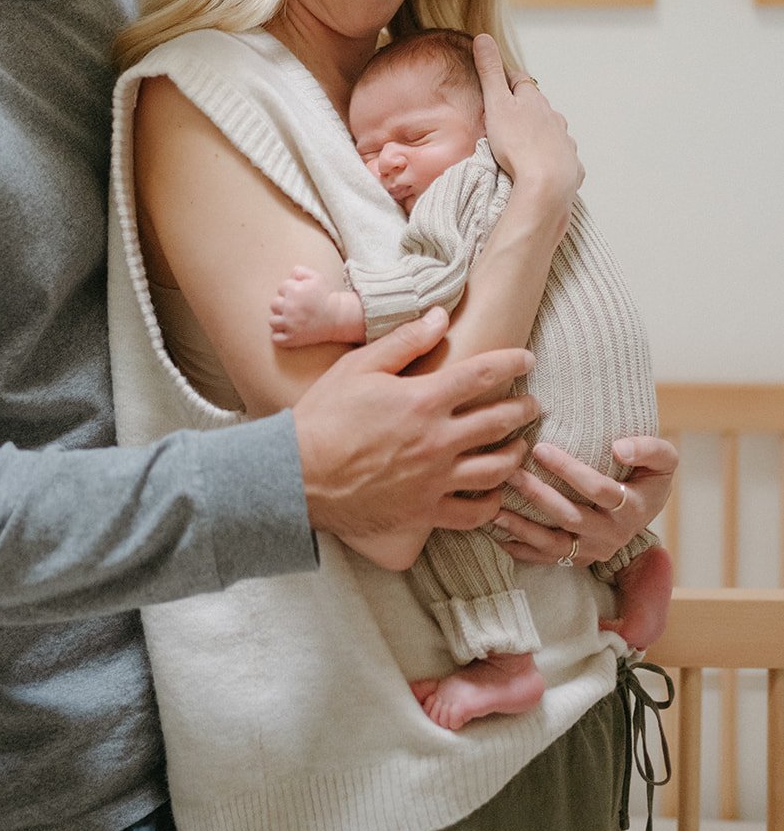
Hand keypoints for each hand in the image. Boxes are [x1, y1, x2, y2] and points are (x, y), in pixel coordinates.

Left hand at [270, 265, 364, 347]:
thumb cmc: (326, 296)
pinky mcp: (292, 338)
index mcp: (294, 291)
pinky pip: (276, 339)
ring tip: (291, 320)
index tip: (299, 295)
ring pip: (272, 321)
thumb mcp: (317, 277)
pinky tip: (288, 332)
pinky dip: (280, 337)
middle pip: (274, 304)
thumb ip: (300, 271)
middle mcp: (290, 307)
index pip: (281, 288)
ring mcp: (290, 324)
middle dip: (283, 305)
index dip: (290, 290)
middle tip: (295, 308)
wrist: (337, 317)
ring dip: (280, 320)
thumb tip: (289, 275)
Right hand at [293, 307, 538, 549]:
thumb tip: (440, 317)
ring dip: (515, 454)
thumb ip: (405, 342)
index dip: (512, 362)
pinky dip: (491, 505)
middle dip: (524, 409)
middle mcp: (438, 440)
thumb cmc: (324, 417)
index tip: (526, 359)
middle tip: (533, 404)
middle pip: (500, 421)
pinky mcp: (425, 511)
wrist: (297, 475)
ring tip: (519, 447)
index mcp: (423, 400)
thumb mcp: (359, 367)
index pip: (483, 374)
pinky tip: (494, 496)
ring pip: (496, 469)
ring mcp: (435, 479)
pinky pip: (473, 513)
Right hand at [472, 34, 583, 218]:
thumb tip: (483, 37)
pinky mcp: (571, 165)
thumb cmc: (517, 143)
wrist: (546, 183)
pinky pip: (561, 157)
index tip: (498, 84)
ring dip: (540, 133)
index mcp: (534, 100)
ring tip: (523, 143)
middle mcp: (554, 116)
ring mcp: (564, 140)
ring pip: (552, 130)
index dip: (508, 81)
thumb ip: (489, 72)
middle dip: (525, 108)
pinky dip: (552, 157)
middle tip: (506, 117)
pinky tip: (543, 165)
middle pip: (538, 106)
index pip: (520, 81)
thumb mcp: (496, 104)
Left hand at [492, 435, 677, 567]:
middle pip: (571, 516)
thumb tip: (619, 448)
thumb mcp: (663, 459)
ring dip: (522, 527)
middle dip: (538, 495)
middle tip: (510, 472)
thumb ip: (649, 448)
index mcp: (633, 509)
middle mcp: (612, 535)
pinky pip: (546, 559)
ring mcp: (593, 550)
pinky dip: (520, 549)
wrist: (644, 506)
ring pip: (554, 544)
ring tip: (494, 508)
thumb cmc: (647, 475)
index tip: (541, 448)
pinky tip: (497, 533)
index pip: (599, 490)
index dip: (570, 470)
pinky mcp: (577, 558)